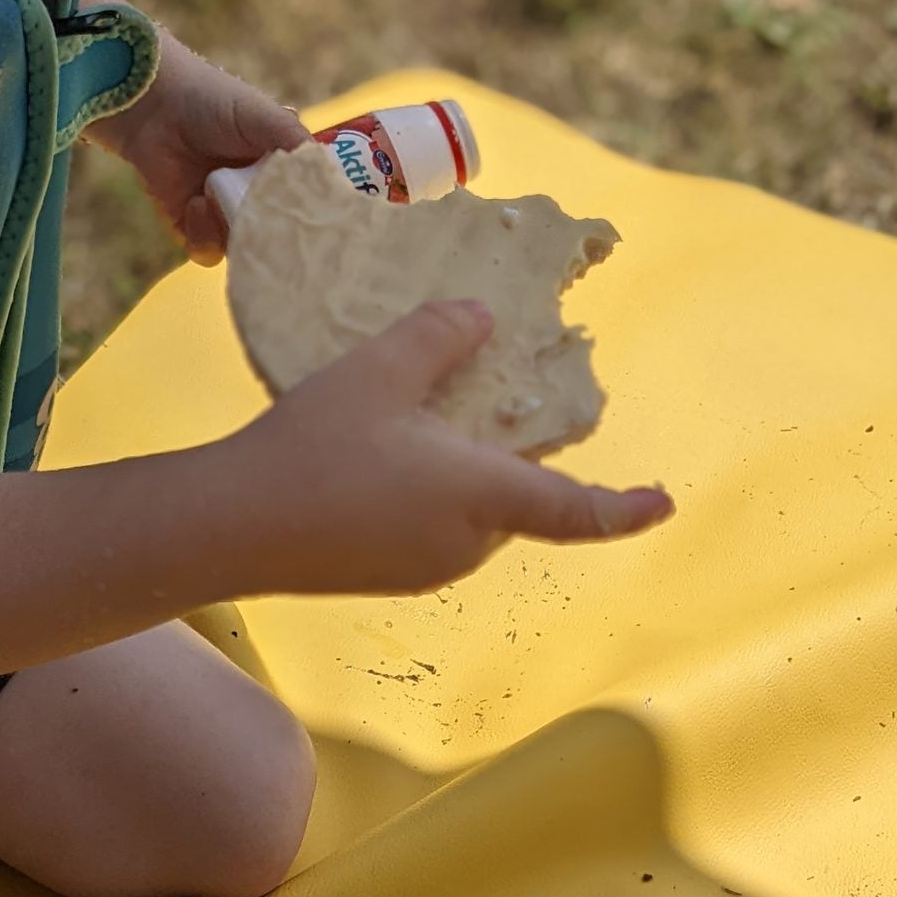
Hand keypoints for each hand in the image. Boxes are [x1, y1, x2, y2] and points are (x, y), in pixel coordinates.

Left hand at [92, 32, 306, 264]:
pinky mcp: (192, 229)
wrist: (153, 105)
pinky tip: (196, 203)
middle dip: (278, 241)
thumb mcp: (267, 118)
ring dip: (233, 230)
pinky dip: (203, 233)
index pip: (306, 210)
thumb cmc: (213, 101)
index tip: (326, 230)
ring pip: (245, 252)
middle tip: (279, 234)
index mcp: (280, 174)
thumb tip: (330, 176)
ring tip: (216, 196)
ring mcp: (225, 217)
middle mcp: (256, 200)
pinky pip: (208, 252)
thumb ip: (298, 145)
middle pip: (279, 240)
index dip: (315, 222)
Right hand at [219, 302, 674, 598]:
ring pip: (471, 513)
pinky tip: (375, 457)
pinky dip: (426, 494)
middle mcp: (466, 543)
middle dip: (507, 456)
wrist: (232, 527)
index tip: (664, 501)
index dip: (626, 508)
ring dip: (461, 472)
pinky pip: (432, 529)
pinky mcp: (389, 576)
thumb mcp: (379, 370)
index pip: (576, 511)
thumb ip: (440, 337)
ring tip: (413, 420)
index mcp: (482, 497)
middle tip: (481, 397)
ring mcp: (426, 568)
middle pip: (515, 499)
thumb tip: (481, 319)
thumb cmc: (312, 446)